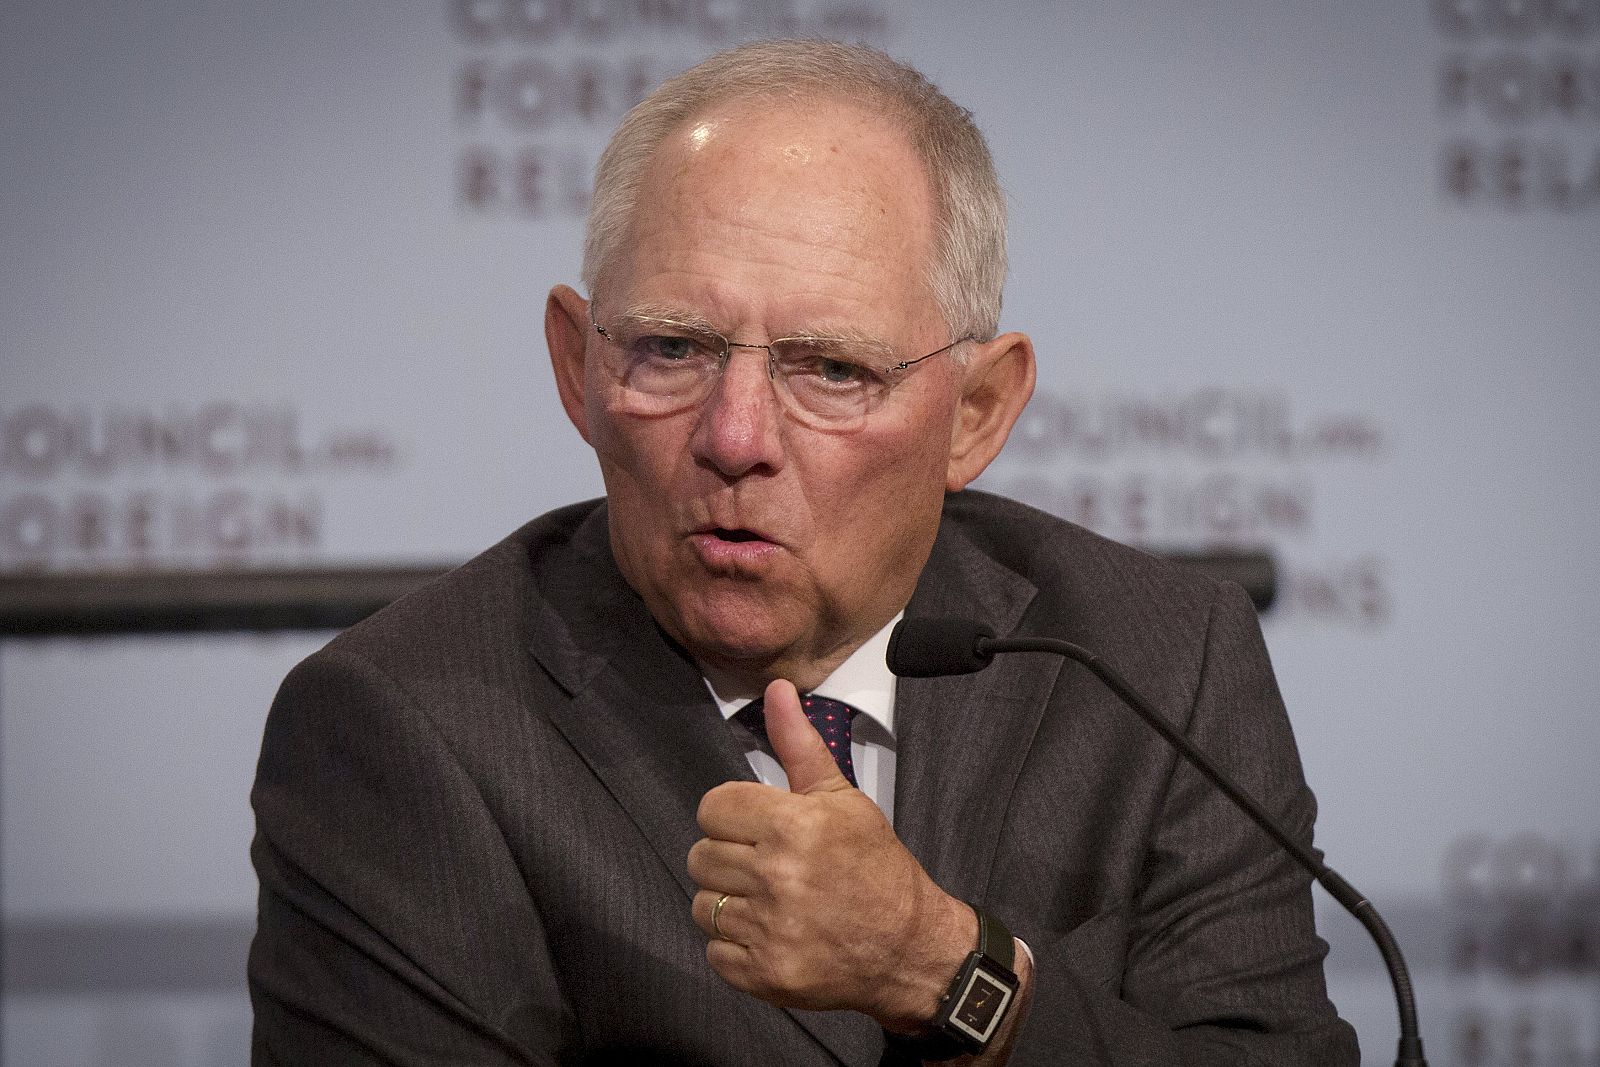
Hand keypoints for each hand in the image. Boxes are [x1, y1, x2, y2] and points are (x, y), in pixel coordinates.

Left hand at [688, 679, 973, 1031]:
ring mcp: (770, 930)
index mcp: (794, 825)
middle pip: (700, 856)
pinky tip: (770, 934)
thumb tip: (777, 689)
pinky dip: (735, 947)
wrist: (911, 947)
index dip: (732, 816)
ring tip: (767, 902)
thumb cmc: (875, 867)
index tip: (757, 828)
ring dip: (728, 904)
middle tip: (766, 867)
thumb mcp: (842, 798)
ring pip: (702, 905)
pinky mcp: (765, 975)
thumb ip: (798, 744)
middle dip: (729, 859)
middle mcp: (778, 877)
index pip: (712, 808)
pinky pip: (714, 951)